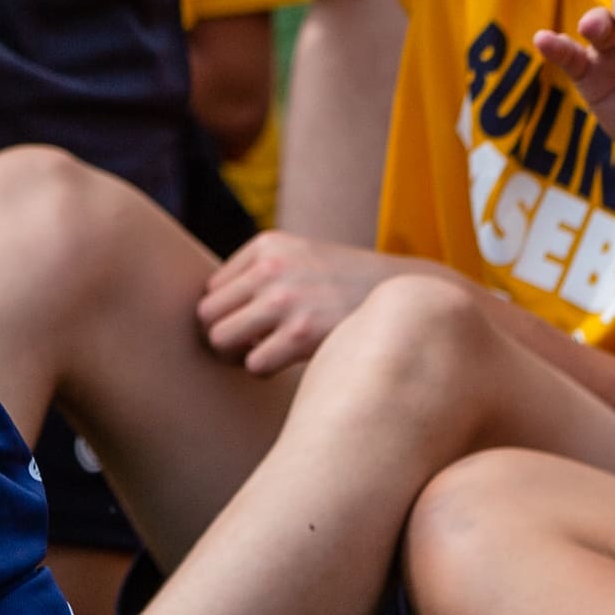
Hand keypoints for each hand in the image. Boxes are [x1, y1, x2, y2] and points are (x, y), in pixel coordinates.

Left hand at [197, 230, 423, 373]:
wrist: (408, 296)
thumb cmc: (345, 286)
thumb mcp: (301, 258)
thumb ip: (258, 274)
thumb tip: (205, 317)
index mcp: (266, 245)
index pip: (210, 290)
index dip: (228, 314)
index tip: (253, 325)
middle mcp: (271, 267)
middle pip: (207, 316)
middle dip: (225, 337)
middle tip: (252, 347)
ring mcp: (285, 300)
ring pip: (221, 340)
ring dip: (241, 355)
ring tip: (267, 354)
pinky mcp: (302, 334)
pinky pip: (253, 364)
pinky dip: (265, 369)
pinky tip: (289, 361)